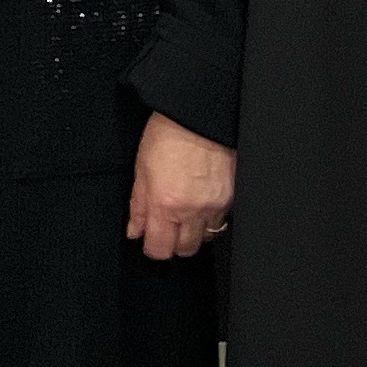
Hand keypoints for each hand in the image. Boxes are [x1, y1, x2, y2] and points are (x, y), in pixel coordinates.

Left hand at [127, 113, 234, 259]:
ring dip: (194, 232)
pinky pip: (221, 220)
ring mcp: (215, 205)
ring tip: (184, 214)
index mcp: (165, 204)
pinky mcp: (231, 197)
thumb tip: (135, 231)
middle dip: (174, 243)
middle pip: (186, 250)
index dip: (152, 249)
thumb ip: (138, 206)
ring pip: (206, 238)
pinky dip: (210, 218)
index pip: (160, 249)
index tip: (149, 240)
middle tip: (166, 227)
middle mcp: (193, 210)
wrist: (198, 116)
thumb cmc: (166, 137)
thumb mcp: (141, 170)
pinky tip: (200, 203)